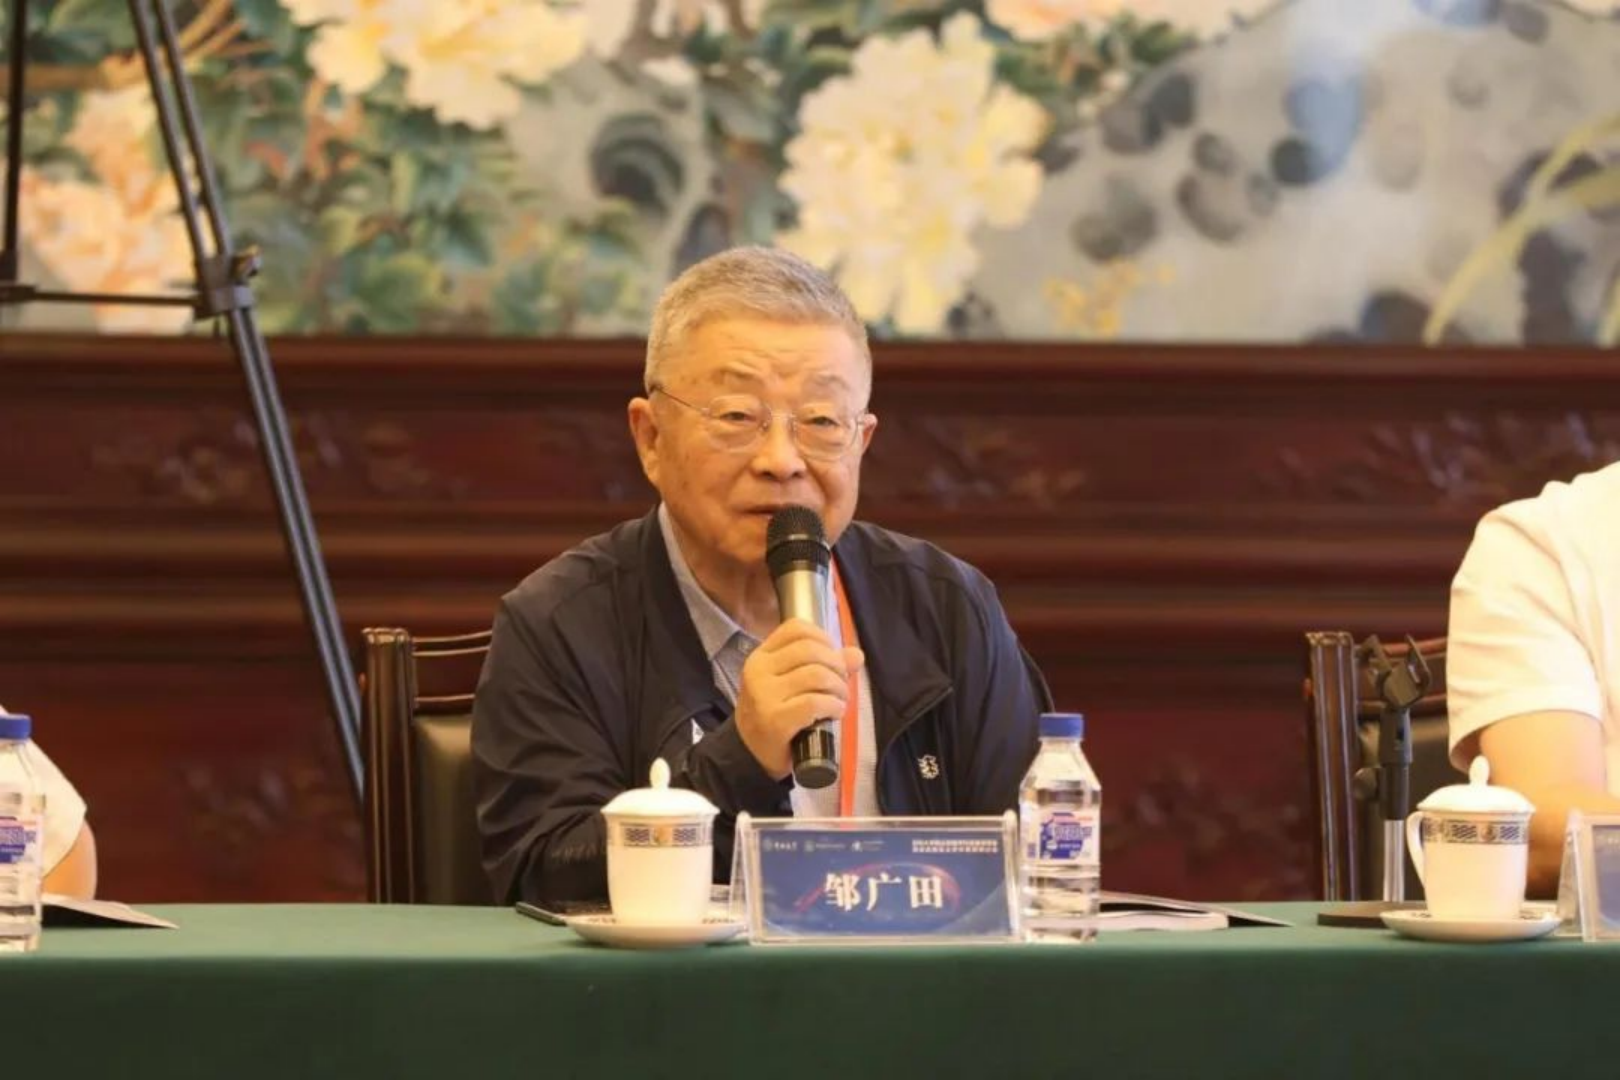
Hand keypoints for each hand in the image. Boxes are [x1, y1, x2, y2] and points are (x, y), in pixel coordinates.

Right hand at [734, 619, 863, 779]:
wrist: (750, 753)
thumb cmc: (773, 714)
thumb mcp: (791, 684)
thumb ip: (823, 665)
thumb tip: (856, 654)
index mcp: (761, 656)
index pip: (796, 629)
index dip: (823, 639)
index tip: (832, 658)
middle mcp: (758, 670)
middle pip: (811, 650)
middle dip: (837, 666)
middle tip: (841, 684)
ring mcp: (764, 695)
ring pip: (816, 675)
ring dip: (838, 688)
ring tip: (840, 700)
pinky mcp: (775, 720)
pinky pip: (815, 703)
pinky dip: (834, 706)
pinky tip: (836, 712)